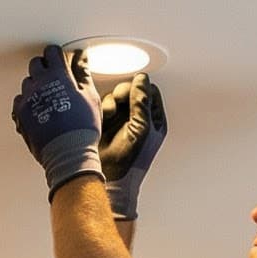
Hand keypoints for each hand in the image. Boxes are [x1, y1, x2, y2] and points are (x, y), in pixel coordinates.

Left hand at [12, 44, 103, 196]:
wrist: (68, 153)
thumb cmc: (82, 127)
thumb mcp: (90, 97)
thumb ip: (83, 74)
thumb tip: (81, 58)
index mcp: (58, 76)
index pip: (51, 53)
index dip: (57, 55)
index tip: (60, 60)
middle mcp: (39, 84)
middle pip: (35, 64)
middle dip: (44, 67)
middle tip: (54, 78)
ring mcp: (27, 99)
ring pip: (27, 83)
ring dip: (35, 85)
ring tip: (48, 97)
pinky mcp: (20, 114)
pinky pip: (19, 101)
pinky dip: (27, 102)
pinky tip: (39, 109)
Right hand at [97, 73, 166, 220]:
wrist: (110, 178)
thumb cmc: (130, 161)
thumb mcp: (141, 128)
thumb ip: (142, 102)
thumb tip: (142, 79)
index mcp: (153, 120)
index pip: (150, 91)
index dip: (141, 87)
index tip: (133, 91)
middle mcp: (138, 119)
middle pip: (132, 91)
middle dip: (124, 93)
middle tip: (120, 101)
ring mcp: (121, 121)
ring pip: (116, 97)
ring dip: (112, 103)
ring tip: (110, 117)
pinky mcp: (106, 124)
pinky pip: (104, 107)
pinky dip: (103, 110)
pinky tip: (102, 120)